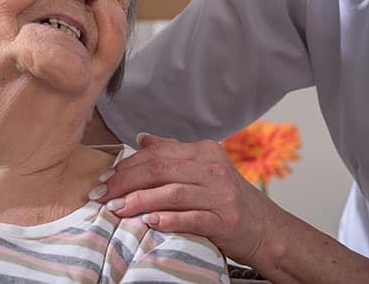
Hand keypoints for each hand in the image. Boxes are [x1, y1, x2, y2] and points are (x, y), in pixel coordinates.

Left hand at [95, 133, 287, 266]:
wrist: (267, 229)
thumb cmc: (229, 201)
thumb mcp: (205, 170)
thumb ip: (174, 153)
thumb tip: (142, 139)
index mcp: (205, 152)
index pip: (157, 153)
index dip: (126, 166)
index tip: (104, 179)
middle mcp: (213, 169)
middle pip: (160, 169)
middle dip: (124, 182)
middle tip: (101, 195)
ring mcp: (220, 195)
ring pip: (171, 192)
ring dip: (139, 201)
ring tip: (116, 209)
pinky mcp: (225, 221)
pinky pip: (191, 218)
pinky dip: (168, 219)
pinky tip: (149, 222)